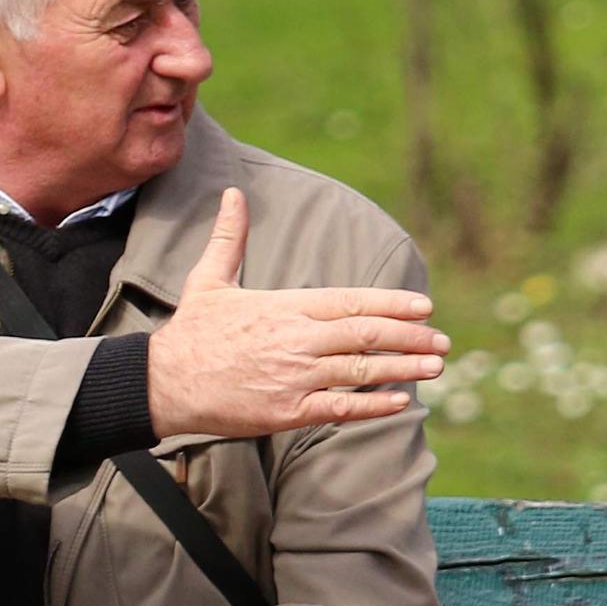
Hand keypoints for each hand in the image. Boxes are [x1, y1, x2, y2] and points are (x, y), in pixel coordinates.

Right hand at [143, 191, 450, 438]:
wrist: (163, 381)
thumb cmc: (190, 332)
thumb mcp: (210, 280)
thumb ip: (230, 239)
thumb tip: (234, 194)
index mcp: (286, 307)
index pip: (351, 302)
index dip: (391, 304)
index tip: (424, 306)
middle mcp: (297, 340)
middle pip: (366, 335)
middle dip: (410, 337)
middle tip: (443, 341)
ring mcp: (294, 377)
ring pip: (362, 371)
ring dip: (404, 368)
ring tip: (436, 366)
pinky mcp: (287, 411)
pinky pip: (341, 408)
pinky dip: (374, 405)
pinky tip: (402, 402)